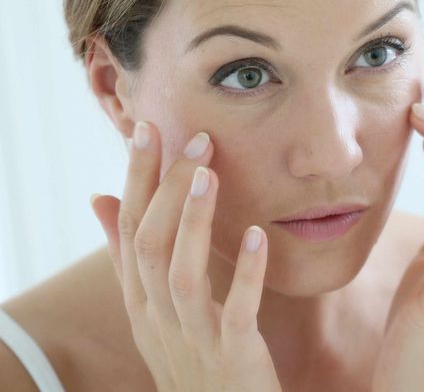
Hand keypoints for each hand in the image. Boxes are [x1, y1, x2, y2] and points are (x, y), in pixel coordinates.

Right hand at [91, 122, 280, 391]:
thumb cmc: (190, 359)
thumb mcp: (152, 308)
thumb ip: (130, 257)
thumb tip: (101, 198)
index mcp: (140, 302)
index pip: (130, 230)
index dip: (136, 179)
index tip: (146, 129)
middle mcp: (158, 318)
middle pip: (150, 244)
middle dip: (166, 189)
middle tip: (193, 138)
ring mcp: (194, 339)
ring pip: (181, 275)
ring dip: (194, 222)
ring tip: (209, 174)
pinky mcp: (233, 356)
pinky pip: (236, 312)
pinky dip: (245, 274)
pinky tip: (258, 236)